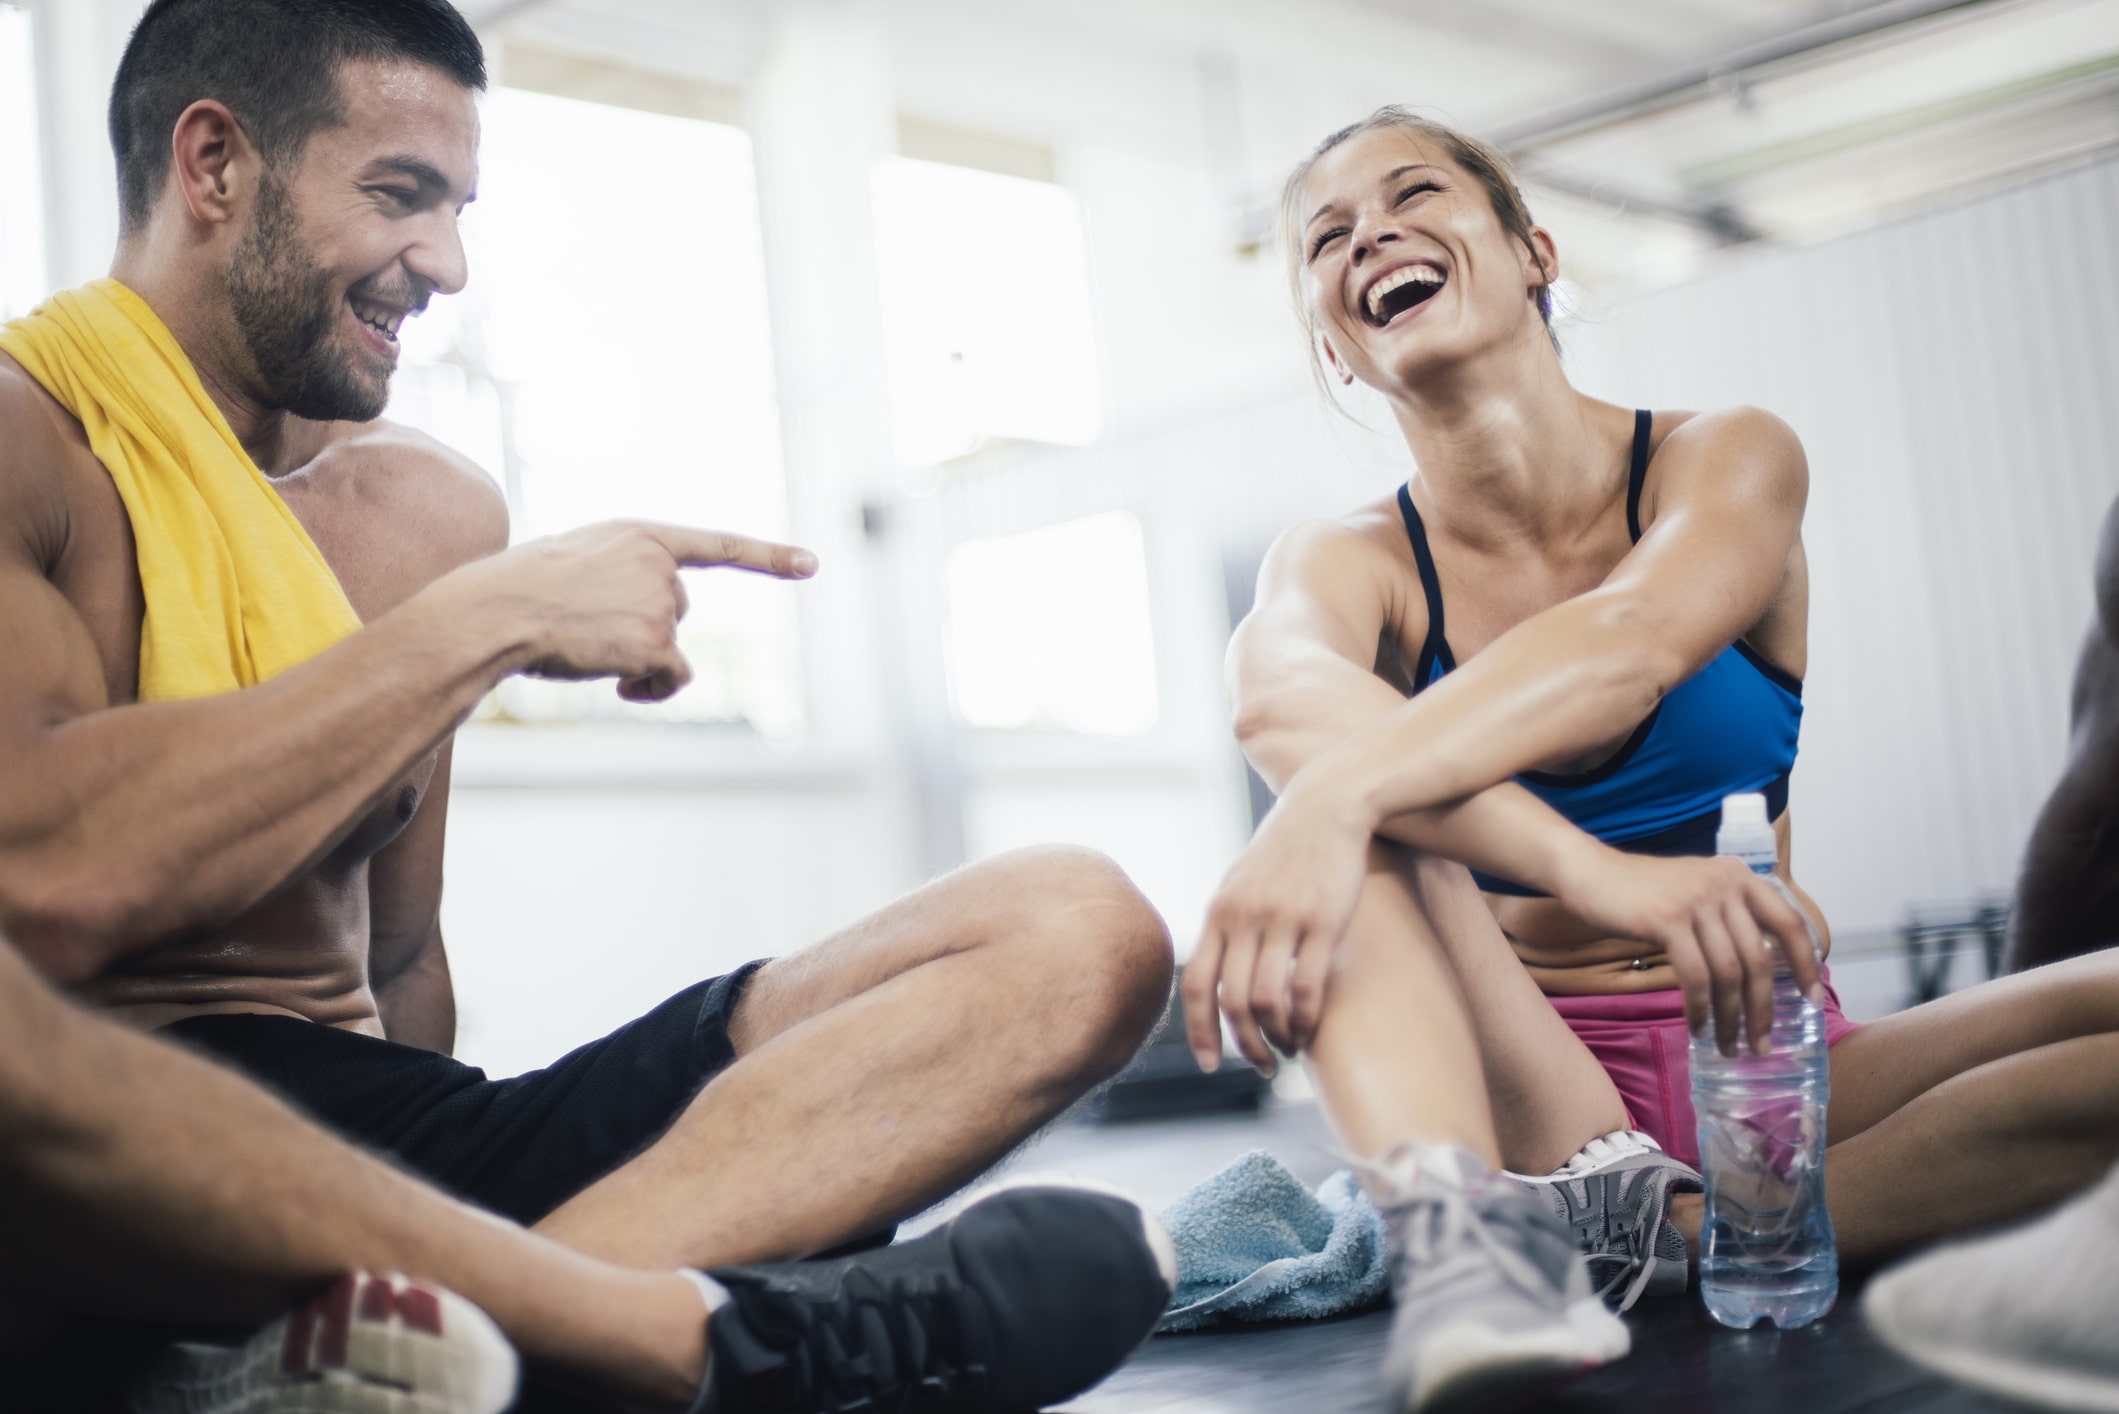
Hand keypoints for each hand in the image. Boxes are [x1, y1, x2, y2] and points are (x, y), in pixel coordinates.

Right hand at [456, 521, 815, 701]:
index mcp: (641, 535)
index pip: (717, 544)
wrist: (497, 611)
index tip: (812, 564)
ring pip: (671, 645)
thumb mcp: (577, 558)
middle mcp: (661, 565)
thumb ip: (621, 571)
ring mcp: (662, 603)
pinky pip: (675, 677)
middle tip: (590, 628)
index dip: (769, 556)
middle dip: (644, 625)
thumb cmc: (522, 590)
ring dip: (641, 658)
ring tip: (590, 647)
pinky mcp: (658, 642)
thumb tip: (643, 618)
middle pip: (677, 608)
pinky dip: (653, 689)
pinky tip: (619, 686)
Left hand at [1183, 772, 1373, 1075]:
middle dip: (1244, 1045)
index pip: (1197, 985)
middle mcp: (1244, 918)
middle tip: (1262, 1065)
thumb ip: (1226, 926)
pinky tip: (1308, 1030)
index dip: (1199, 1031)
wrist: (1326, 806)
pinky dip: (1304, 1020)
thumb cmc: (1283, 850)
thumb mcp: (1240, 882)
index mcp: (1218, 911)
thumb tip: (1216, 980)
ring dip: (1276, 1038)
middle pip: (1232, 1001)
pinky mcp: (1323, 922)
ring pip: (1268, 1001)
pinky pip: (1306, 987)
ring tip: (1288, 1050)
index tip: (1208, 1065)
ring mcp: (1283, 920)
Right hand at [1554, 845, 1824, 1056]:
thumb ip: (1727, 917)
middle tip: (1761, 1044)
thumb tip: (1759, 970)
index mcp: (1739, 877)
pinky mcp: (1668, 920)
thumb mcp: (1696, 892)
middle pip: (1759, 959)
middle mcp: (1725, 885)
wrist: (1589, 872)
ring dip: (1730, 1018)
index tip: (1812, 1000)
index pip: (1789, 924)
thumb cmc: (1641, 891)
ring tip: (1728, 1045)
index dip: (1804, 965)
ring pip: (1729, 973)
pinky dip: (1699, 1009)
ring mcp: (1697, 901)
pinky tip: (1697, 1027)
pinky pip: (1695, 976)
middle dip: (1763, 1009)